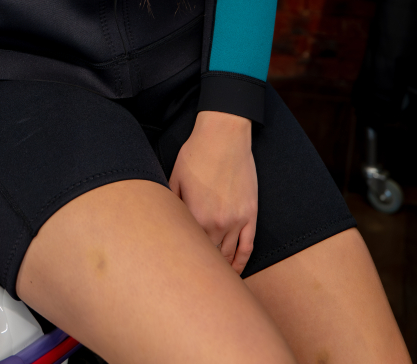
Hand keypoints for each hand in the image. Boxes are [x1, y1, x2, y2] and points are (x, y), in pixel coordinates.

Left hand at [169, 109, 256, 273]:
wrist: (224, 136)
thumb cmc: (196, 154)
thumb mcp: (174, 178)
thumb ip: (171, 204)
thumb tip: (166, 222)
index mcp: (195, 217)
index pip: (189, 248)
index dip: (183, 258)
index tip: (177, 268)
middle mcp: (217, 224)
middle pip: (209, 256)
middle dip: (201, 267)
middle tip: (192, 280)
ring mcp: (237, 220)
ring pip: (229, 255)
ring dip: (222, 269)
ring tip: (214, 279)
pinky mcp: (250, 214)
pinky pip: (247, 245)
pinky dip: (242, 261)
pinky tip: (236, 271)